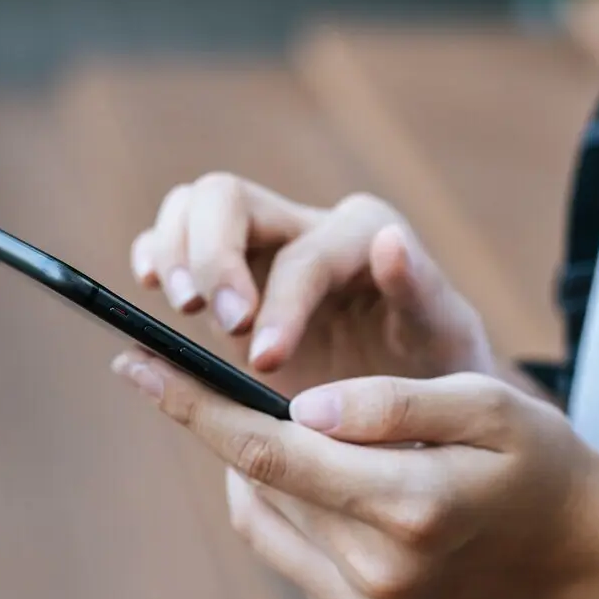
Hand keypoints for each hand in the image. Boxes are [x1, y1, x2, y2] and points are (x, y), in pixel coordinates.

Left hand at [112, 355, 598, 598]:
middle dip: (220, 424)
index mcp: (411, 508)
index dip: (194, 405)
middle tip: (177, 370)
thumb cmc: (539, 462)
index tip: (131, 362)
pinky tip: (315, 477)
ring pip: (267, 520)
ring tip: (290, 426)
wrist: (581, 558)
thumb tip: (303, 406)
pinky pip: (290, 556)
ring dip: (260, 468)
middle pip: (260, 483)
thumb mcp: (487, 404)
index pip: (271, 451)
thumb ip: (394, 402)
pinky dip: (285, 509)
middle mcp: (379, 574)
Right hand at [131, 174, 493, 395]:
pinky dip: (154, 253)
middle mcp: (306, 226)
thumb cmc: (439, 370)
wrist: (422, 400)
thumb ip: (421, 288)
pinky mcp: (230, 278)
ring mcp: (262, 248)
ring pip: (193, 208)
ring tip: (183, 310)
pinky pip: (175, 240)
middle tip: (217, 324)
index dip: (279, 304)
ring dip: (175, 252)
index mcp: (361, 234)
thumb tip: (389, 240)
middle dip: (211, 258)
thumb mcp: (446, 337)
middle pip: (227, 198)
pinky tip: (152, 290)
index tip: (265, 361)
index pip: (303, 256)